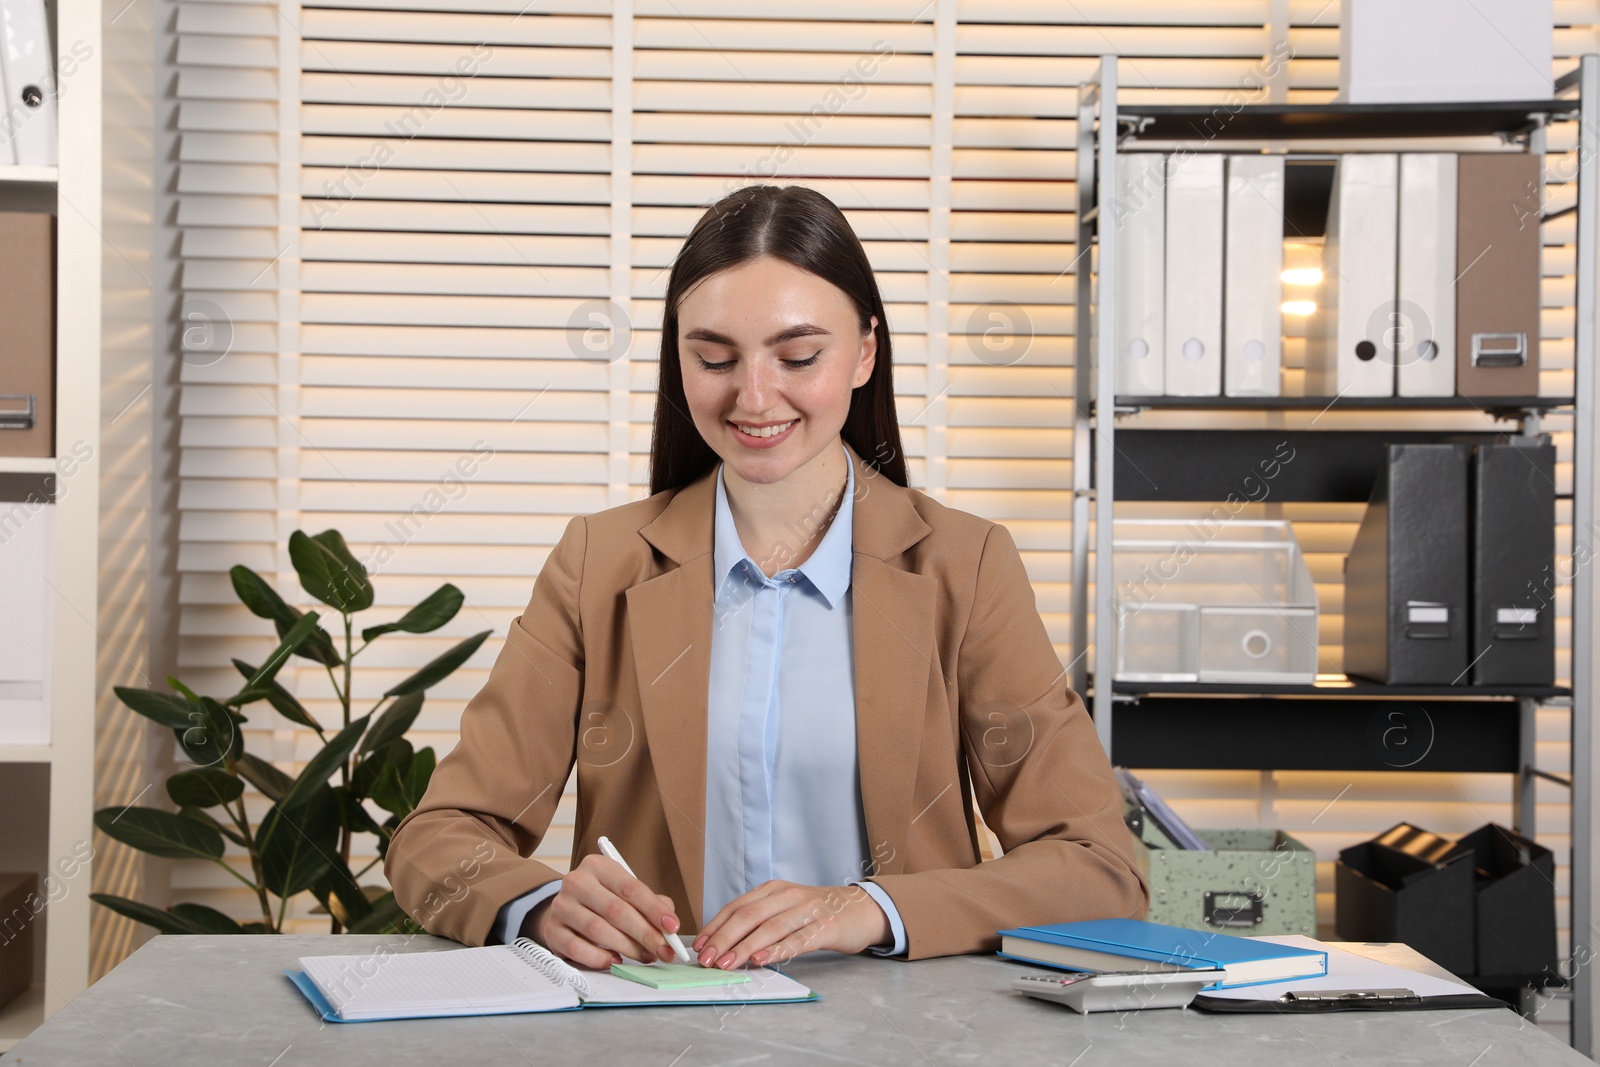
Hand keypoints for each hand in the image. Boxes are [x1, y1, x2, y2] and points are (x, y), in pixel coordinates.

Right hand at [526, 853, 682, 968]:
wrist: (566, 909)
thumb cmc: (603, 900)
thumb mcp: (625, 893)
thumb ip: (650, 904)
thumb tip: (668, 925)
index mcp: (598, 866)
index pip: (631, 888)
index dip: (655, 909)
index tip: (673, 927)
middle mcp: (576, 882)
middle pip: (616, 911)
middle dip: (645, 934)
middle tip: (664, 951)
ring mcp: (561, 906)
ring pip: (598, 930)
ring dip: (627, 948)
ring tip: (645, 957)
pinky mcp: (552, 930)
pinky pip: (577, 948)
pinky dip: (599, 958)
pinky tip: (615, 960)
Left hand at [691, 881, 889, 969]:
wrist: (862, 909)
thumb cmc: (818, 913)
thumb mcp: (785, 908)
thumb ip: (760, 920)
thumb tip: (724, 944)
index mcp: (774, 889)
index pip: (737, 906)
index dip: (716, 926)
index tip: (699, 945)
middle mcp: (789, 895)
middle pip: (749, 915)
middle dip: (724, 938)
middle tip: (707, 959)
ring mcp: (808, 910)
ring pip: (770, 928)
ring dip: (744, 947)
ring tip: (726, 963)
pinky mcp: (826, 927)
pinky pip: (797, 940)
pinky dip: (776, 950)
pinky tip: (761, 960)